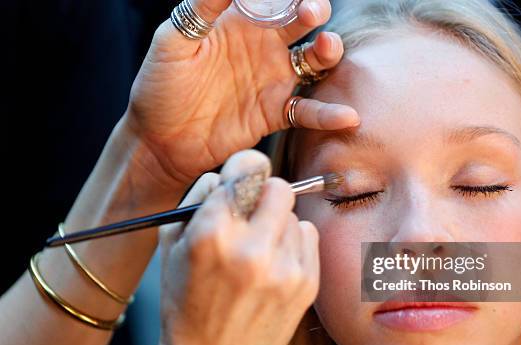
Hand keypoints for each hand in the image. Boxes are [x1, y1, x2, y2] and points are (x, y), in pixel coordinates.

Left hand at [123, 0, 358, 190]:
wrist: (160, 141)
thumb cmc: (159, 87)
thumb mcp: (172, 41)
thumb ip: (200, 9)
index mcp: (238, 23)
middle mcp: (261, 48)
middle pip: (300, 23)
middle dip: (312, 11)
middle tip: (313, 12)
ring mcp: (271, 81)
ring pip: (312, 61)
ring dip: (326, 52)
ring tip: (328, 47)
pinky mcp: (274, 114)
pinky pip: (306, 111)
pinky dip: (327, 115)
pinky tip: (346, 116)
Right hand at [150, 150, 319, 344]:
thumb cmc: (186, 303)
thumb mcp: (171, 246)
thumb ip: (199, 198)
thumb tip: (229, 170)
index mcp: (212, 234)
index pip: (247, 168)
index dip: (244, 169)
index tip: (244, 175)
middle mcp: (252, 250)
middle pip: (278, 186)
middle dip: (263, 193)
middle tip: (252, 211)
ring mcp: (284, 269)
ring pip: (294, 213)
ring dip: (278, 222)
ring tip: (258, 249)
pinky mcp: (307, 284)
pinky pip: (309, 235)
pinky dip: (293, 242)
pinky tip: (274, 263)